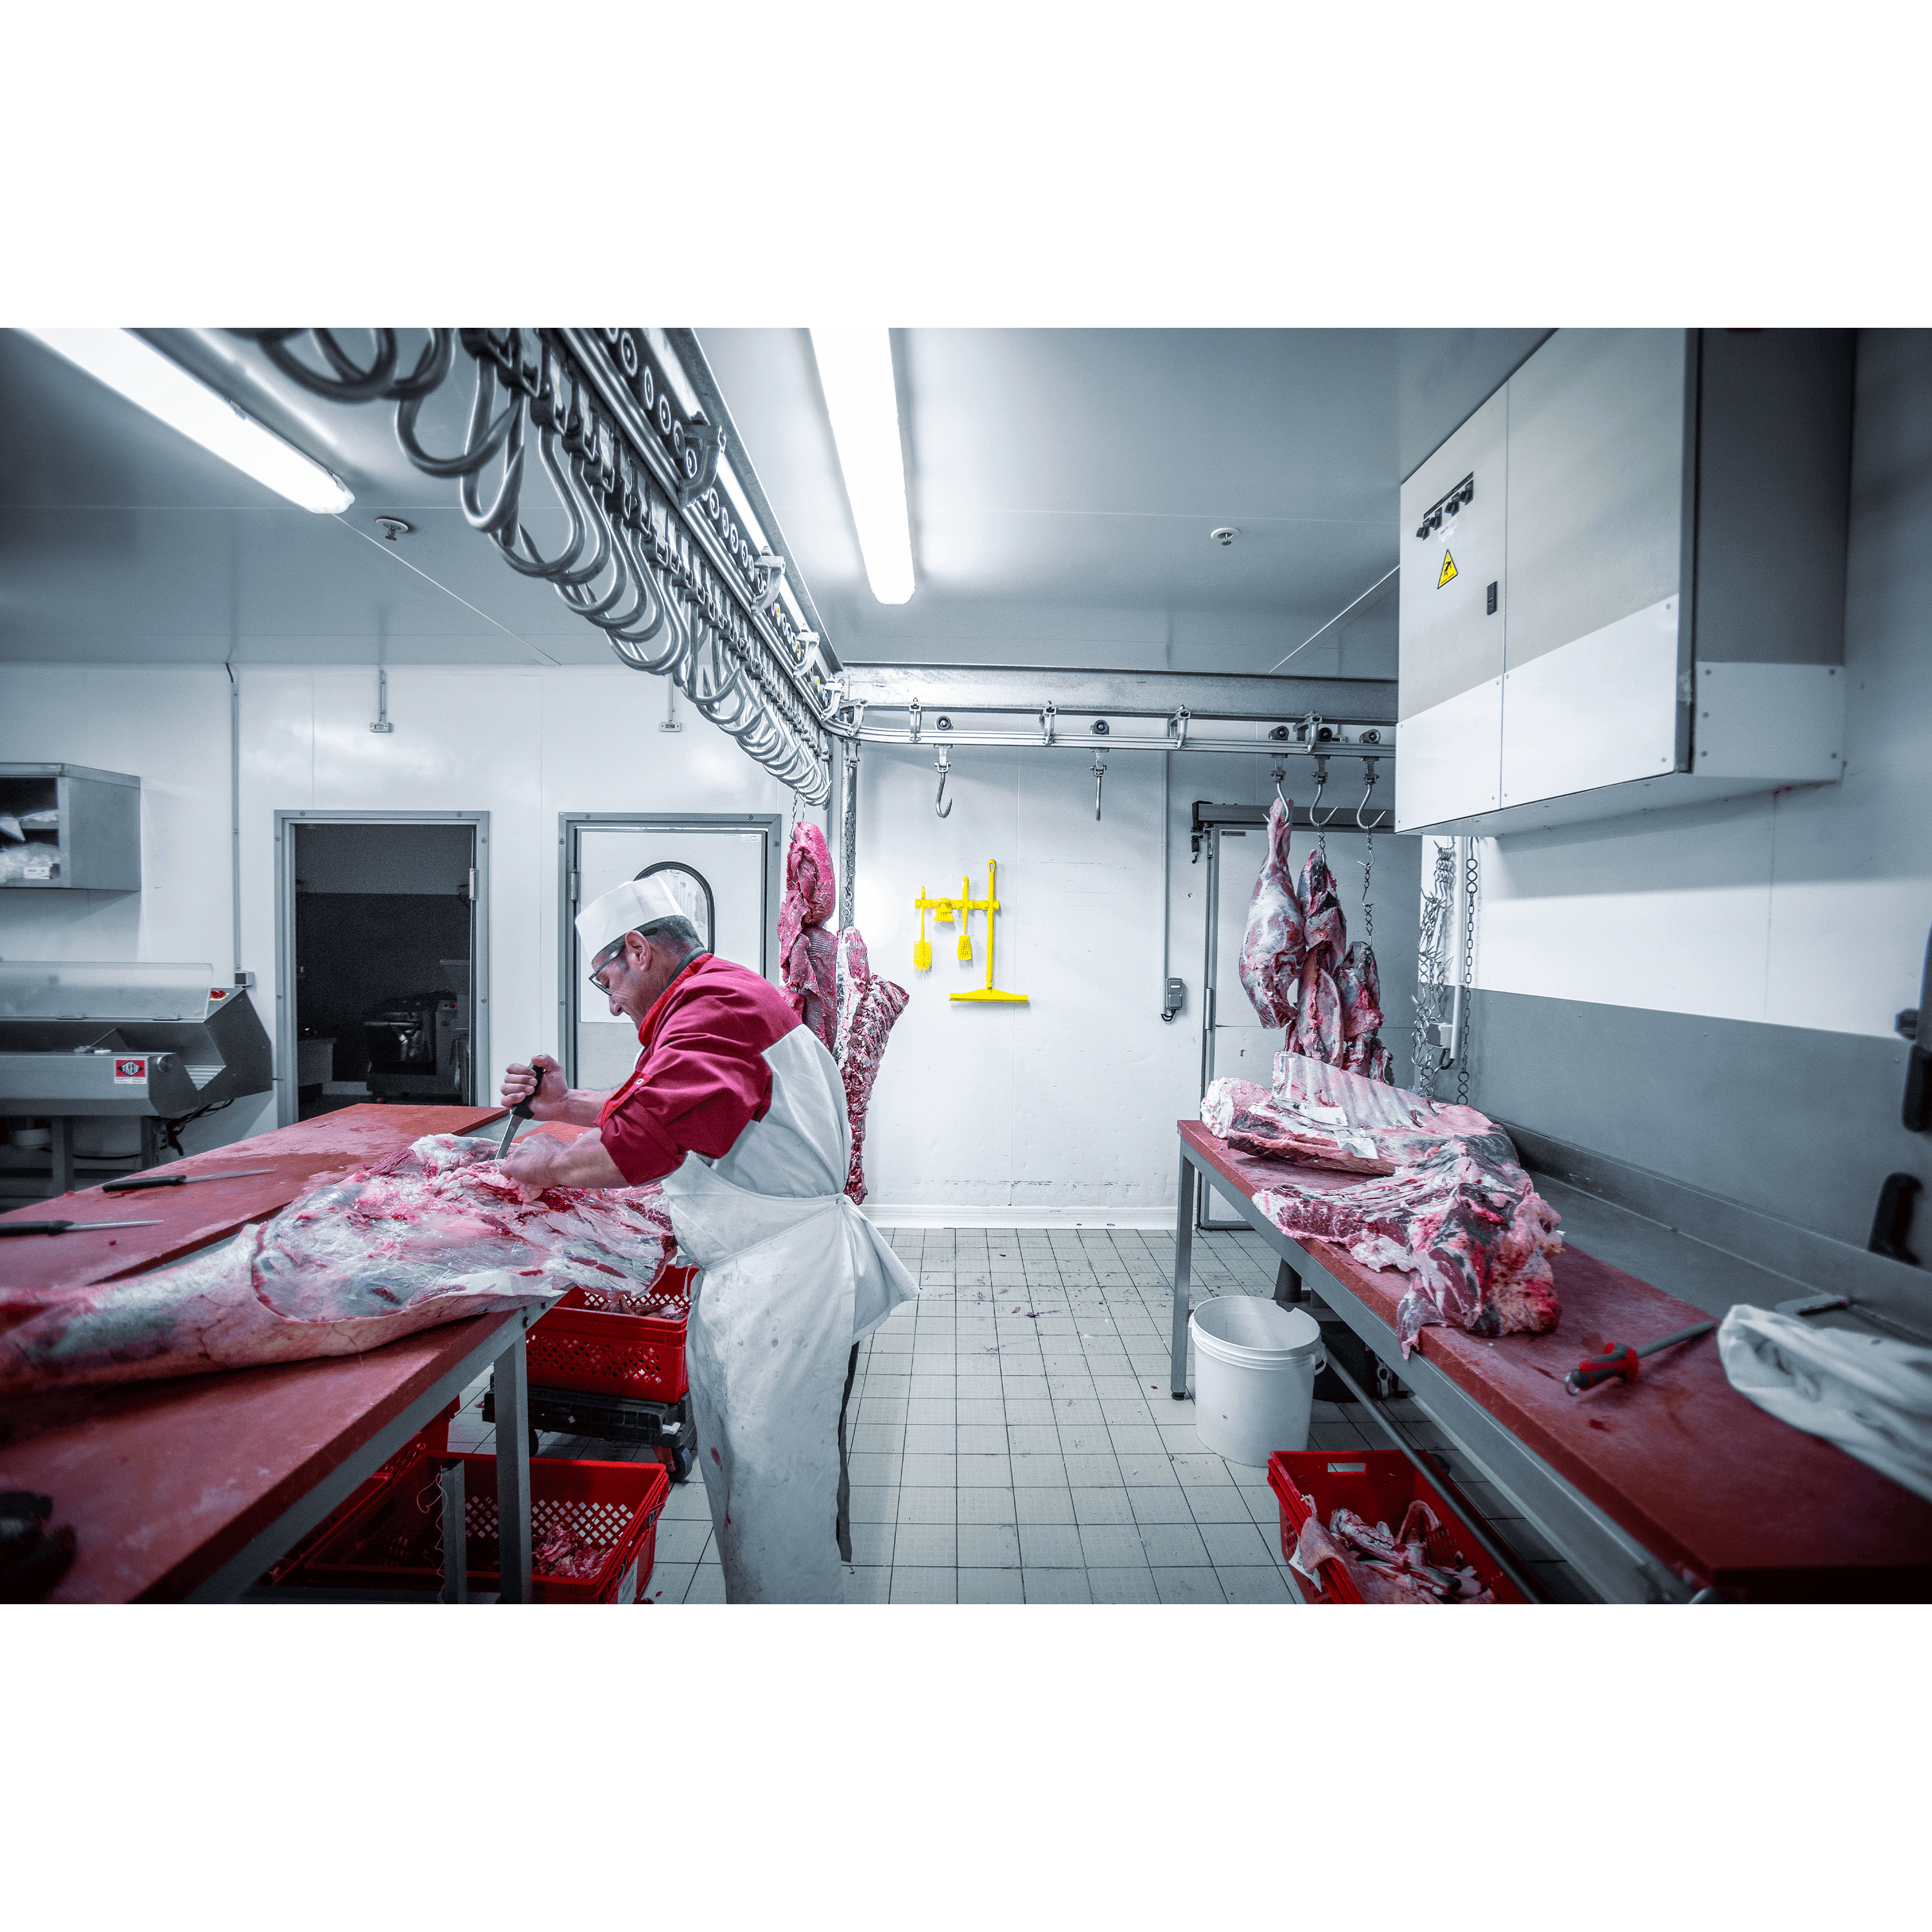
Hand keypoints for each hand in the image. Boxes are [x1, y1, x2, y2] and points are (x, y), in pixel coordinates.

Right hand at [500, 1055, 560, 1116]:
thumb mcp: (555, 1069)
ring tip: (531, 1091)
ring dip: (519, 1088)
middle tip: (535, 1083)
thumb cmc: (557, 1088)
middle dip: (522, 1080)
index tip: (534, 1074)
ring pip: (505, 1088)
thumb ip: (546, 1060)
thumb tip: (534, 1058)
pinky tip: (522, 1097)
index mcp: (525, 1074)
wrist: (560, 1103)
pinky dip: (512, 1098)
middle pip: (507, 1078)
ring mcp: (516, 1095)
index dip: (521, 1070)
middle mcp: (519, 1084)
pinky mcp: (516, 1106)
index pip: (512, 1068)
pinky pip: (504, 1101)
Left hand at [502, 1127, 627, 1191]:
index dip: (538, 1157)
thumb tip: (595, 1147)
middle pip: (523, 1154)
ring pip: (514, 1162)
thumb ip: (576, 1151)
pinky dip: (508, 1176)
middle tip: (535, 1173)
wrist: (563, 1164)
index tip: (542, 1164)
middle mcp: (530, 1143)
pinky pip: (504, 1170)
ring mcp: (520, 1154)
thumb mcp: (574, 1152)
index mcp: (543, 1139)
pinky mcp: (513, 1165)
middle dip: (527, 1164)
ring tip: (527, 1178)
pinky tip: (511, 1180)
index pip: (535, 1147)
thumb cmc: (573, 1160)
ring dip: (519, 1171)